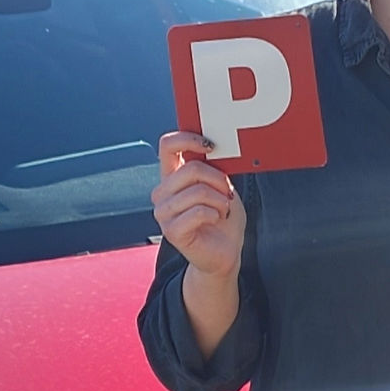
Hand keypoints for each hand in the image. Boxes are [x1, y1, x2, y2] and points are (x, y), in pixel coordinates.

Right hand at [152, 131, 245, 279]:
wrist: (225, 251)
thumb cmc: (223, 216)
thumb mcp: (222, 185)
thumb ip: (213, 168)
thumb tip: (212, 148)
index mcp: (173, 177)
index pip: (168, 145)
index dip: (188, 138)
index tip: (210, 145)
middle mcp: (162, 192)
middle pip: (191, 169)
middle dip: (219, 179)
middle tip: (227, 193)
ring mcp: (163, 212)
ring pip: (198, 191)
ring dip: (220, 200)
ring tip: (223, 209)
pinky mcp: (171, 231)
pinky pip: (199, 211)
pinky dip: (216, 213)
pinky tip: (216, 220)